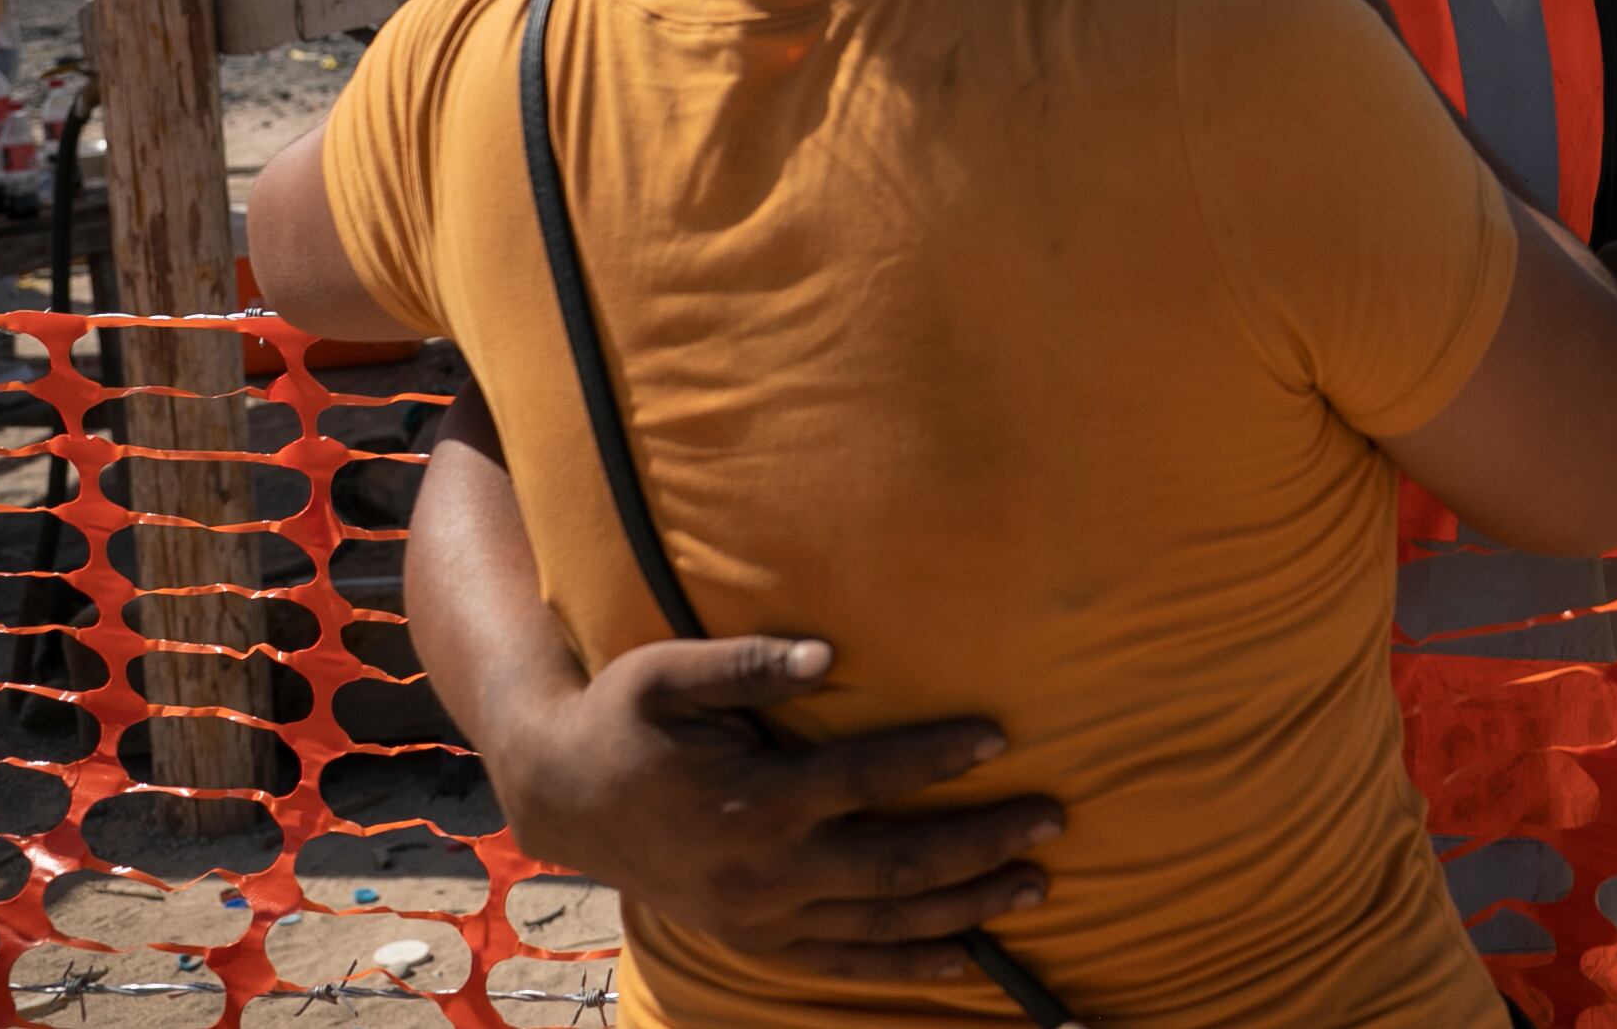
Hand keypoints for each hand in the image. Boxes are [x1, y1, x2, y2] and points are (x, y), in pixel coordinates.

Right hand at [486, 634, 1063, 983]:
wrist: (564, 798)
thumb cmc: (625, 718)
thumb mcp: (667, 673)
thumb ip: (747, 662)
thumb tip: (827, 651)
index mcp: (753, 798)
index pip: (865, 778)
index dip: (935, 757)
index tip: (999, 736)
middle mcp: (766, 868)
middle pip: (895, 865)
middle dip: (980, 844)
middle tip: (1052, 821)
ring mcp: (763, 914)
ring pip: (883, 923)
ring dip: (964, 907)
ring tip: (1035, 886)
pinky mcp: (757, 939)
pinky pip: (845, 963)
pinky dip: (907, 965)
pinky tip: (965, 957)